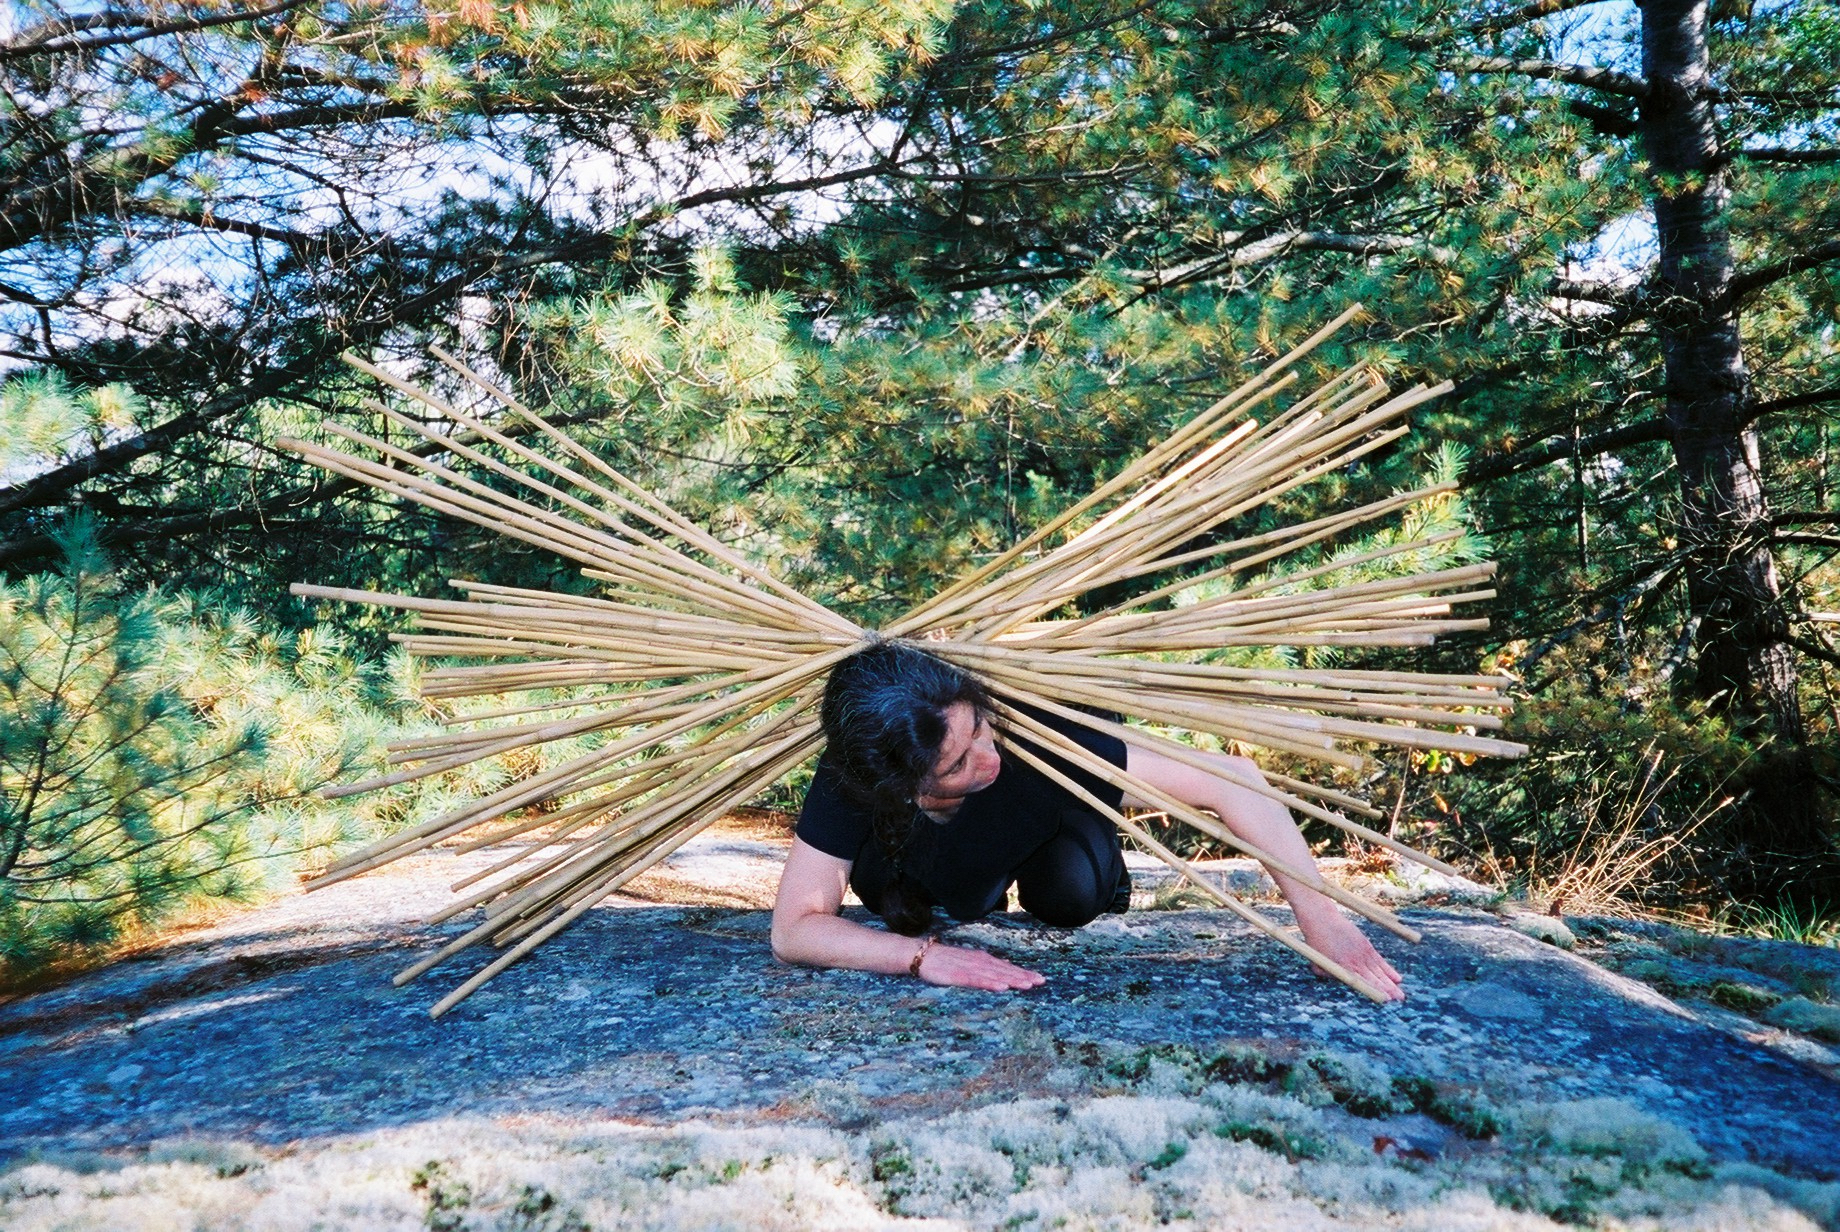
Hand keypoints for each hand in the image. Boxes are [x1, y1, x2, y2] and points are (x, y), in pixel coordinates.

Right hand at [916, 942, 1045, 990]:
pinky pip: (976, 981)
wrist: (921, 955)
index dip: (1024, 973)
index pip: (1007, 968)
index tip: (1040, 979)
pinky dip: (990, 983)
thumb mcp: (968, 963)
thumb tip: (1004, 971)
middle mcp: (979, 962)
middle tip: (1041, 982)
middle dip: (1023, 976)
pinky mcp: (958, 976)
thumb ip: (985, 967)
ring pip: (994, 976)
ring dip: (1011, 980)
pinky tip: (1001, 987)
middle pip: (1004, 971)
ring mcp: (969, 968)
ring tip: (1027, 985)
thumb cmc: (945, 960)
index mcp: (982, 960)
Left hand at [1298, 911, 1404, 1001]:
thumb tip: (1339, 982)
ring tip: (1401, 995)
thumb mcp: (1317, 963)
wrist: (1322, 919)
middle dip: (1388, 990)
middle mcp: (1355, 961)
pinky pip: (1380, 960)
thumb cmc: (1316, 941)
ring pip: (1379, 971)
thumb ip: (1328, 975)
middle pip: (1375, 979)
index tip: (1385, 1000)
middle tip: (1399, 1000)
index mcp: (1343, 967)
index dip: (1374, 991)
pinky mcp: (1366, 945)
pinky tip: (1397, 978)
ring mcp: (1362, 953)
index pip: (1362, 982)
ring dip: (1391, 983)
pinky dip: (1389, 970)